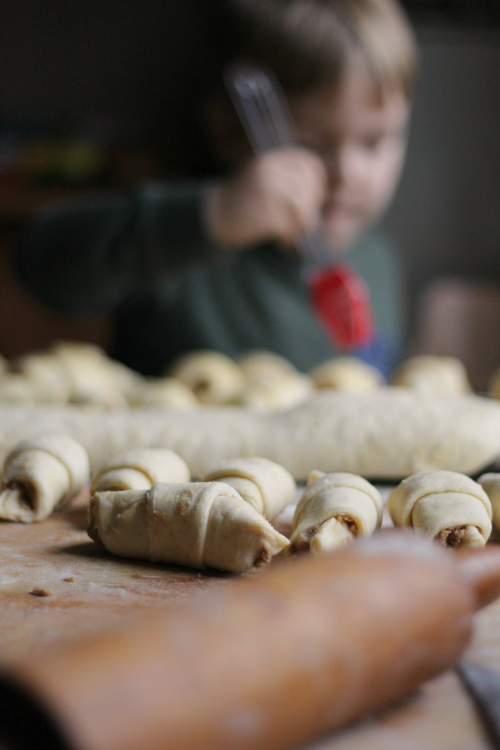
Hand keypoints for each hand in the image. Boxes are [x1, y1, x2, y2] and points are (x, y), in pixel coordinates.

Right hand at [203, 147, 326, 247]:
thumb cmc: (243, 202)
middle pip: (311, 188)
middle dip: (311, 208)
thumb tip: (324, 191)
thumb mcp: (264, 179)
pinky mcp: (264, 214)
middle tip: (301, 222)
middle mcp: (270, 172)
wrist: (212, 217)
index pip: (310, 164)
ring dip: (302, 227)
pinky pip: (291, 227)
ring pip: (304, 210)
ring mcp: (267, 192)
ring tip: (290, 234)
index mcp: (271, 160)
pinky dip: (290, 238)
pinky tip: (280, 240)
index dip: (317, 183)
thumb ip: (288, 179)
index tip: (312, 198)